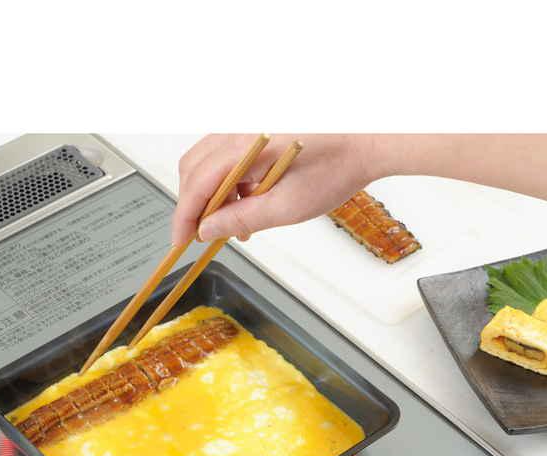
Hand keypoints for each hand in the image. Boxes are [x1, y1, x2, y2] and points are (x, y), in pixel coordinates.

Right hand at [171, 134, 388, 245]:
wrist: (366, 141)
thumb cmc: (336, 168)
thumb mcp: (287, 207)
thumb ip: (241, 218)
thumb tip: (208, 230)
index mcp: (245, 145)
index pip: (197, 183)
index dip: (184, 216)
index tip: (180, 240)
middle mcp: (239, 128)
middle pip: (194, 168)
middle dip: (195, 205)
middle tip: (206, 236)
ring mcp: (246, 125)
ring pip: (208, 162)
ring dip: (214, 195)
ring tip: (238, 224)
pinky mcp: (256, 129)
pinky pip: (227, 155)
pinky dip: (229, 182)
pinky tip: (249, 202)